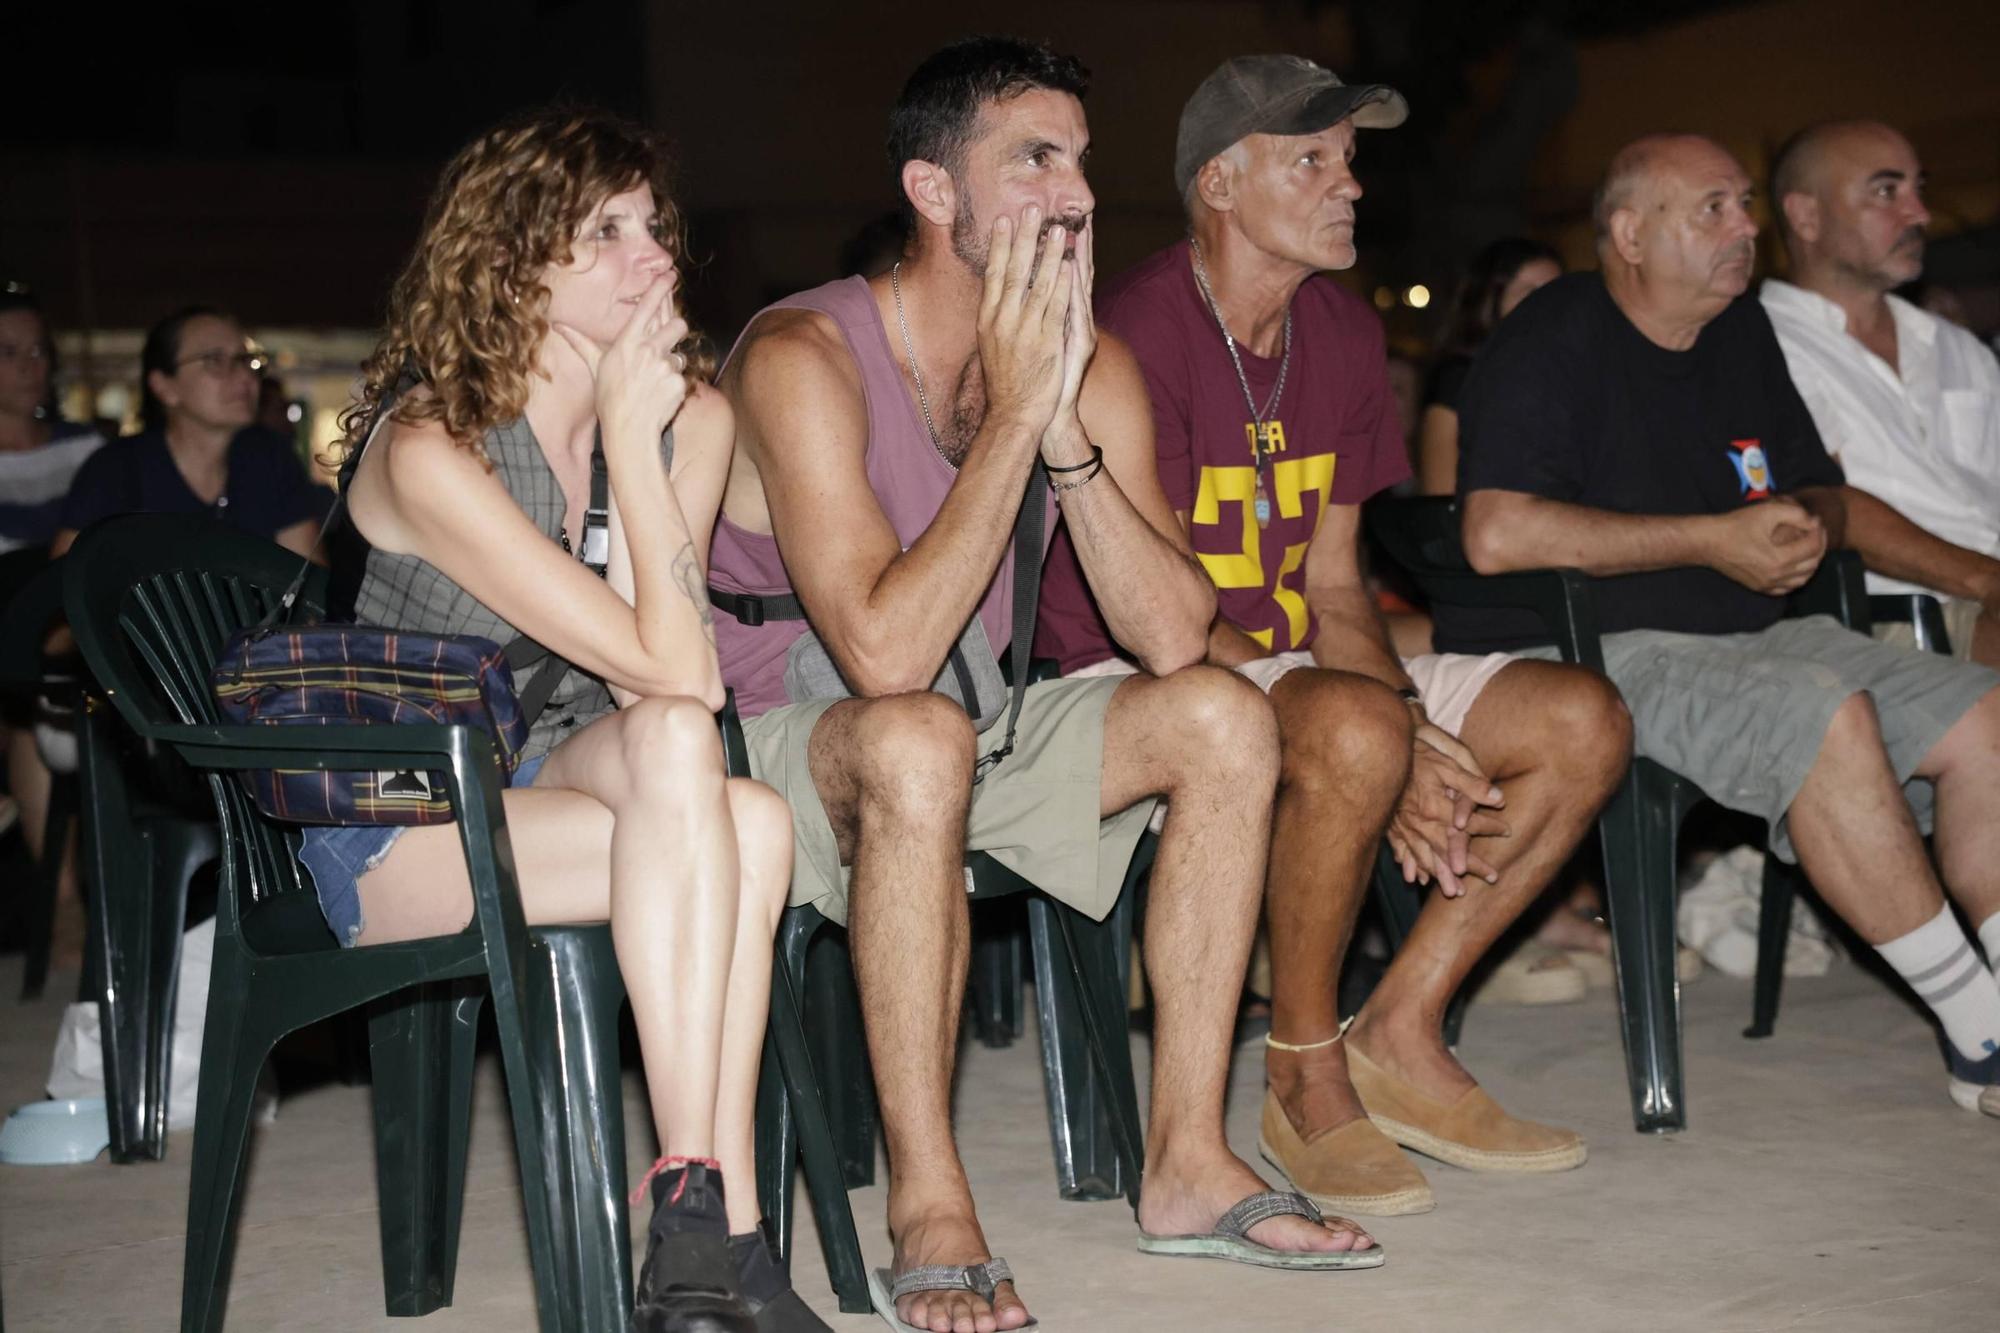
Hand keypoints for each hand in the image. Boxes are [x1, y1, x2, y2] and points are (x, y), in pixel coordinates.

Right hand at [552, 276, 689, 442]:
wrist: (629, 431)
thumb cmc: (609, 399)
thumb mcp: (595, 367)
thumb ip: (581, 343)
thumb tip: (558, 326)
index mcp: (628, 342)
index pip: (648, 307)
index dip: (660, 288)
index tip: (670, 275)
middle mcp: (648, 350)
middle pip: (678, 324)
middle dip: (676, 330)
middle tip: (665, 342)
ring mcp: (665, 366)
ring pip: (679, 353)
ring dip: (671, 363)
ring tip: (654, 381)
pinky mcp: (679, 382)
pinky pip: (682, 375)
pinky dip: (674, 384)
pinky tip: (660, 396)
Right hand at [978, 206, 1073, 441]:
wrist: (1015, 415)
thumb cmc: (1005, 381)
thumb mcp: (991, 344)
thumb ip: (996, 316)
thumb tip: (997, 292)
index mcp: (988, 319)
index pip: (994, 274)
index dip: (1000, 246)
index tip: (1004, 220)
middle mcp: (1004, 321)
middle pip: (1014, 271)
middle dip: (1024, 238)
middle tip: (1031, 208)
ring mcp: (1025, 331)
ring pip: (1038, 285)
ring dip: (1048, 254)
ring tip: (1057, 228)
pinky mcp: (1047, 343)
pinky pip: (1056, 308)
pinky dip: (1062, 285)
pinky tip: (1068, 266)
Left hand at [1042, 217, 1096, 455]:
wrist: (1048, 414)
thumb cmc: (1042, 380)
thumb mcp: (1039, 342)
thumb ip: (1042, 317)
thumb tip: (1030, 292)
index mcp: (1063, 316)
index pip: (1066, 275)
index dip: (1067, 249)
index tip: (1065, 221)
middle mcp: (1074, 319)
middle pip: (1077, 274)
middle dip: (1077, 244)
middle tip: (1076, 214)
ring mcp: (1076, 331)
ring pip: (1078, 288)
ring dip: (1077, 257)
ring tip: (1074, 230)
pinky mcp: (1078, 345)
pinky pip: (1074, 310)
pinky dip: (1073, 288)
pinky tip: (1073, 268)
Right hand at [1384, 722, 1509, 898]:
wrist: (1378, 751)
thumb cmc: (1417, 753)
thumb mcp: (1446, 762)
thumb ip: (1472, 783)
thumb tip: (1499, 798)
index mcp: (1435, 807)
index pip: (1468, 824)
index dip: (1489, 827)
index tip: (1507, 831)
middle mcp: (1419, 822)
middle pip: (1448, 849)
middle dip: (1470, 865)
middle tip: (1491, 878)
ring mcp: (1402, 826)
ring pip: (1424, 856)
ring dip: (1441, 874)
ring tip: (1455, 891)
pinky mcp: (1389, 826)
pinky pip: (1401, 851)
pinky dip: (1410, 866)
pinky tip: (1415, 878)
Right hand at [1705, 498, 1825, 595]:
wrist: (1708, 542)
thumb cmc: (1735, 525)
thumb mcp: (1768, 511)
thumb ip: (1797, 514)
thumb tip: (1813, 523)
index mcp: (1779, 559)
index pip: (1813, 547)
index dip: (1819, 531)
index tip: (1815, 520)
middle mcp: (1776, 576)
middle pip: (1812, 564)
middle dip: (1819, 545)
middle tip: (1816, 531)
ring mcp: (1767, 584)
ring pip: (1803, 579)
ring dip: (1811, 563)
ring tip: (1809, 547)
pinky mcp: (1759, 587)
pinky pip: (1787, 588)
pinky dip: (1797, 578)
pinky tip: (1795, 566)